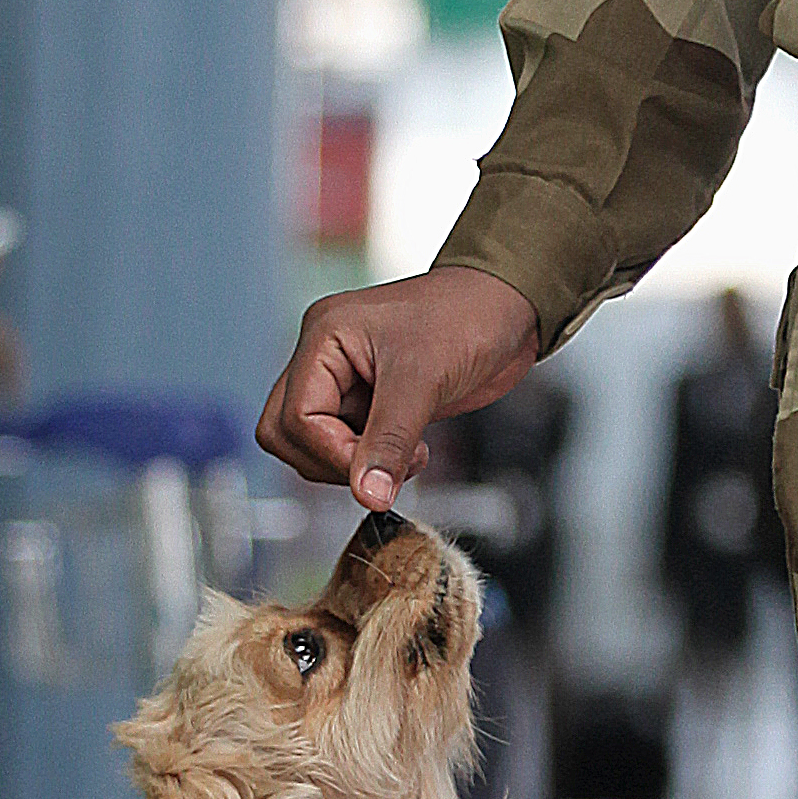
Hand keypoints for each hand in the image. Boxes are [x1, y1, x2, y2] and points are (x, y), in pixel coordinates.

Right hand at [259, 267, 542, 508]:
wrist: (510, 305)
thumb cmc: (468, 313)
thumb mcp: (424, 379)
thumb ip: (390, 440)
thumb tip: (368, 493)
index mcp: (324, 338)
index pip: (295, 417)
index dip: (333, 454)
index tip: (377, 471)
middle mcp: (326, 359)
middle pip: (287, 433)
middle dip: (333, 461)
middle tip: (386, 466)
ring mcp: (348, 380)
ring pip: (315, 443)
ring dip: (356, 463)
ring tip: (410, 454)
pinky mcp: (374, 400)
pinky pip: (352, 443)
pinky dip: (376, 459)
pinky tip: (413, 450)